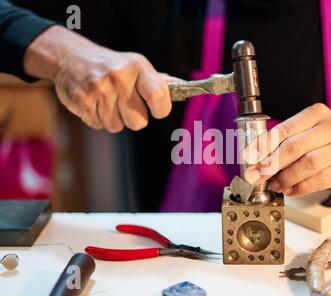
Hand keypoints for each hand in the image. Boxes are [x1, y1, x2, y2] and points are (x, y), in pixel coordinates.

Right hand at [24, 26, 178, 132]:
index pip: (159, 96)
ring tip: (106, 99)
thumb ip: (160, 81)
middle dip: (134, 117)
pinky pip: (100, 125)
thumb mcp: (136, 66)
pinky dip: (98, 118)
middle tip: (124, 102)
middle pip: (139, 122)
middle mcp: (119, 77)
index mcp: (137, 67)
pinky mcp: (82, 102)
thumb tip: (185, 89)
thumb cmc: (112, 66)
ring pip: (118, 126)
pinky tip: (94, 102)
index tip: (157, 110)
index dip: (161, 109)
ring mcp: (99, 90)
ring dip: (114, 118)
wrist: (69, 58)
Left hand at [244, 103, 330, 195]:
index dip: (263, 146)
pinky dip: (300, 188)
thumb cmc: (326, 143)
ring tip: (275, 184)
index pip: (284, 129)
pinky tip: (290, 189)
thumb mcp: (306, 133)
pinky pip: (318, 181)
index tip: (249, 158)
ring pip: (307, 165)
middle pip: (294, 147)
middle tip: (256, 176)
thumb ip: (282, 142)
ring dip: (286, 178)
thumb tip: (255, 158)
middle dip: (270, 164)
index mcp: (316, 113)